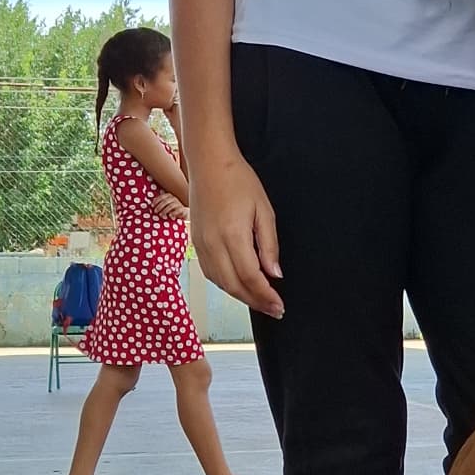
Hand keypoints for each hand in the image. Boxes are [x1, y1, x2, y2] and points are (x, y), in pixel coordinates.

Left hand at [152, 193, 188, 221]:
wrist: (182, 212)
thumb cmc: (171, 208)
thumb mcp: (165, 204)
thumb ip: (159, 202)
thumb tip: (152, 201)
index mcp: (169, 196)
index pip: (162, 197)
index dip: (156, 201)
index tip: (152, 206)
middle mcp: (174, 198)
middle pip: (165, 201)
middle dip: (159, 207)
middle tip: (155, 211)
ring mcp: (178, 203)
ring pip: (170, 206)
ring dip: (165, 211)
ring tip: (161, 215)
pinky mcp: (182, 209)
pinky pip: (178, 210)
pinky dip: (173, 213)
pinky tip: (170, 216)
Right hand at [190, 152, 283, 318]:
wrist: (209, 164)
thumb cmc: (239, 181)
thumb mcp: (264, 210)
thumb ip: (269, 245)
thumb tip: (275, 274)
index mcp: (232, 235)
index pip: (250, 277)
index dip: (265, 296)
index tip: (279, 306)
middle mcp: (212, 244)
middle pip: (234, 285)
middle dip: (255, 302)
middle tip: (274, 310)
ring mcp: (200, 244)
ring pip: (220, 282)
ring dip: (240, 296)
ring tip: (260, 301)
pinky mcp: (195, 242)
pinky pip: (209, 272)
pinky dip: (225, 284)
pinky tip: (239, 285)